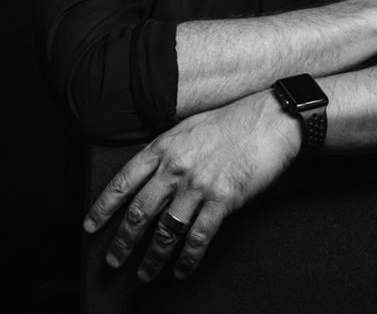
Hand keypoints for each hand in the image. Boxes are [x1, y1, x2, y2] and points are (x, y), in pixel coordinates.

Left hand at [83, 91, 299, 280]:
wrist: (270, 119)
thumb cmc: (233, 120)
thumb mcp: (190, 126)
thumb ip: (167, 149)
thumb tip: (149, 170)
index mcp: (164, 147)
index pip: (124, 181)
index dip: (104, 207)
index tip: (90, 226)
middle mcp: (176, 168)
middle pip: (140, 212)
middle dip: (122, 242)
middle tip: (113, 262)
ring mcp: (199, 185)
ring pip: (166, 231)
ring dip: (152, 258)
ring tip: (145, 273)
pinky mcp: (223, 199)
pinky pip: (198, 238)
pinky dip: (187, 260)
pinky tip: (181, 270)